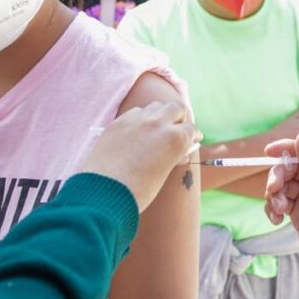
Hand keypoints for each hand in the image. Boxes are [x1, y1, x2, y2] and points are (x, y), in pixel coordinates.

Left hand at [81, 102, 200, 211]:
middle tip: (178, 128)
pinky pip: (135, 112)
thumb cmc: (138, 190)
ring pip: (155, 106)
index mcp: (174, 138)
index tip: (193, 140)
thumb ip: (174, 157)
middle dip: (180, 117)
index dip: (194, 135)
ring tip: (157, 129)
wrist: (103, 193)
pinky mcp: (118, 122)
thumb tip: (182, 152)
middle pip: (176, 107)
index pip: (191, 129)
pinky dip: (141, 118)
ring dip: (160, 114)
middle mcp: (158, 123)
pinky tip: (138, 131)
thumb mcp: (164, 174)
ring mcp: (136, 120)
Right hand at [264, 132, 298, 289]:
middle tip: (273, 191)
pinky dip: (275, 208)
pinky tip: (276, 220)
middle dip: (278, 178)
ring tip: (279, 212)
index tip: (267, 151)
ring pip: (284, 186)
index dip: (287, 149)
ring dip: (276, 196)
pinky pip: (281, 203)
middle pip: (291, 169)